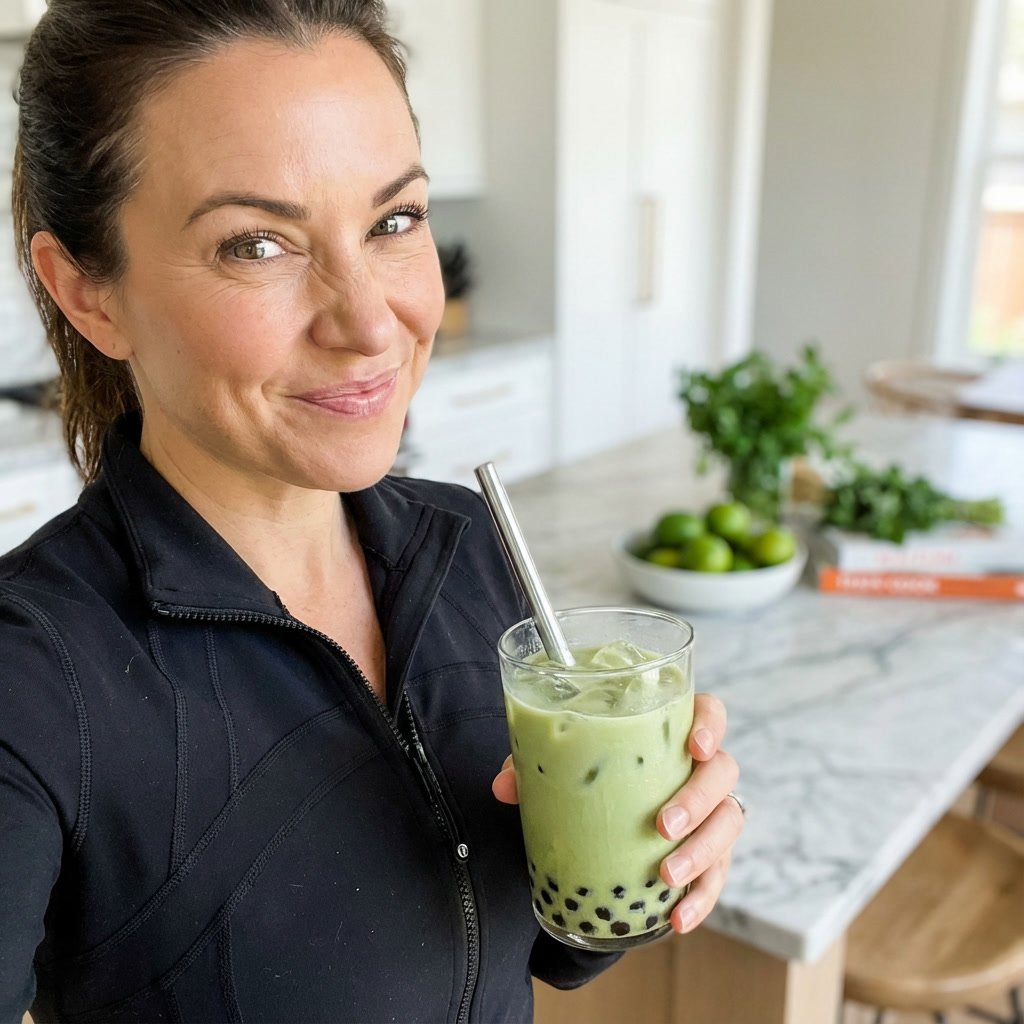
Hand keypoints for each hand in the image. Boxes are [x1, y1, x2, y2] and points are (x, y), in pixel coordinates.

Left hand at [492, 692, 742, 935]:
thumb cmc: (592, 774)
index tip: (694, 745)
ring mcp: (711, 812)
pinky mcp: (711, 855)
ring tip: (666, 875)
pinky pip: (718, 876)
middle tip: (663, 823)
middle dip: (698, 800)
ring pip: (728, 823)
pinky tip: (679, 917)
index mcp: (671, 732)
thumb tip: (502, 786)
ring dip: (702, 851)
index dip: (710, 724)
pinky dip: (701, 898)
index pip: (709, 712)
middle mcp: (700, 769)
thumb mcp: (561, 765)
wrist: (599, 821)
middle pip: (723, 772)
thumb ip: (532, 766)